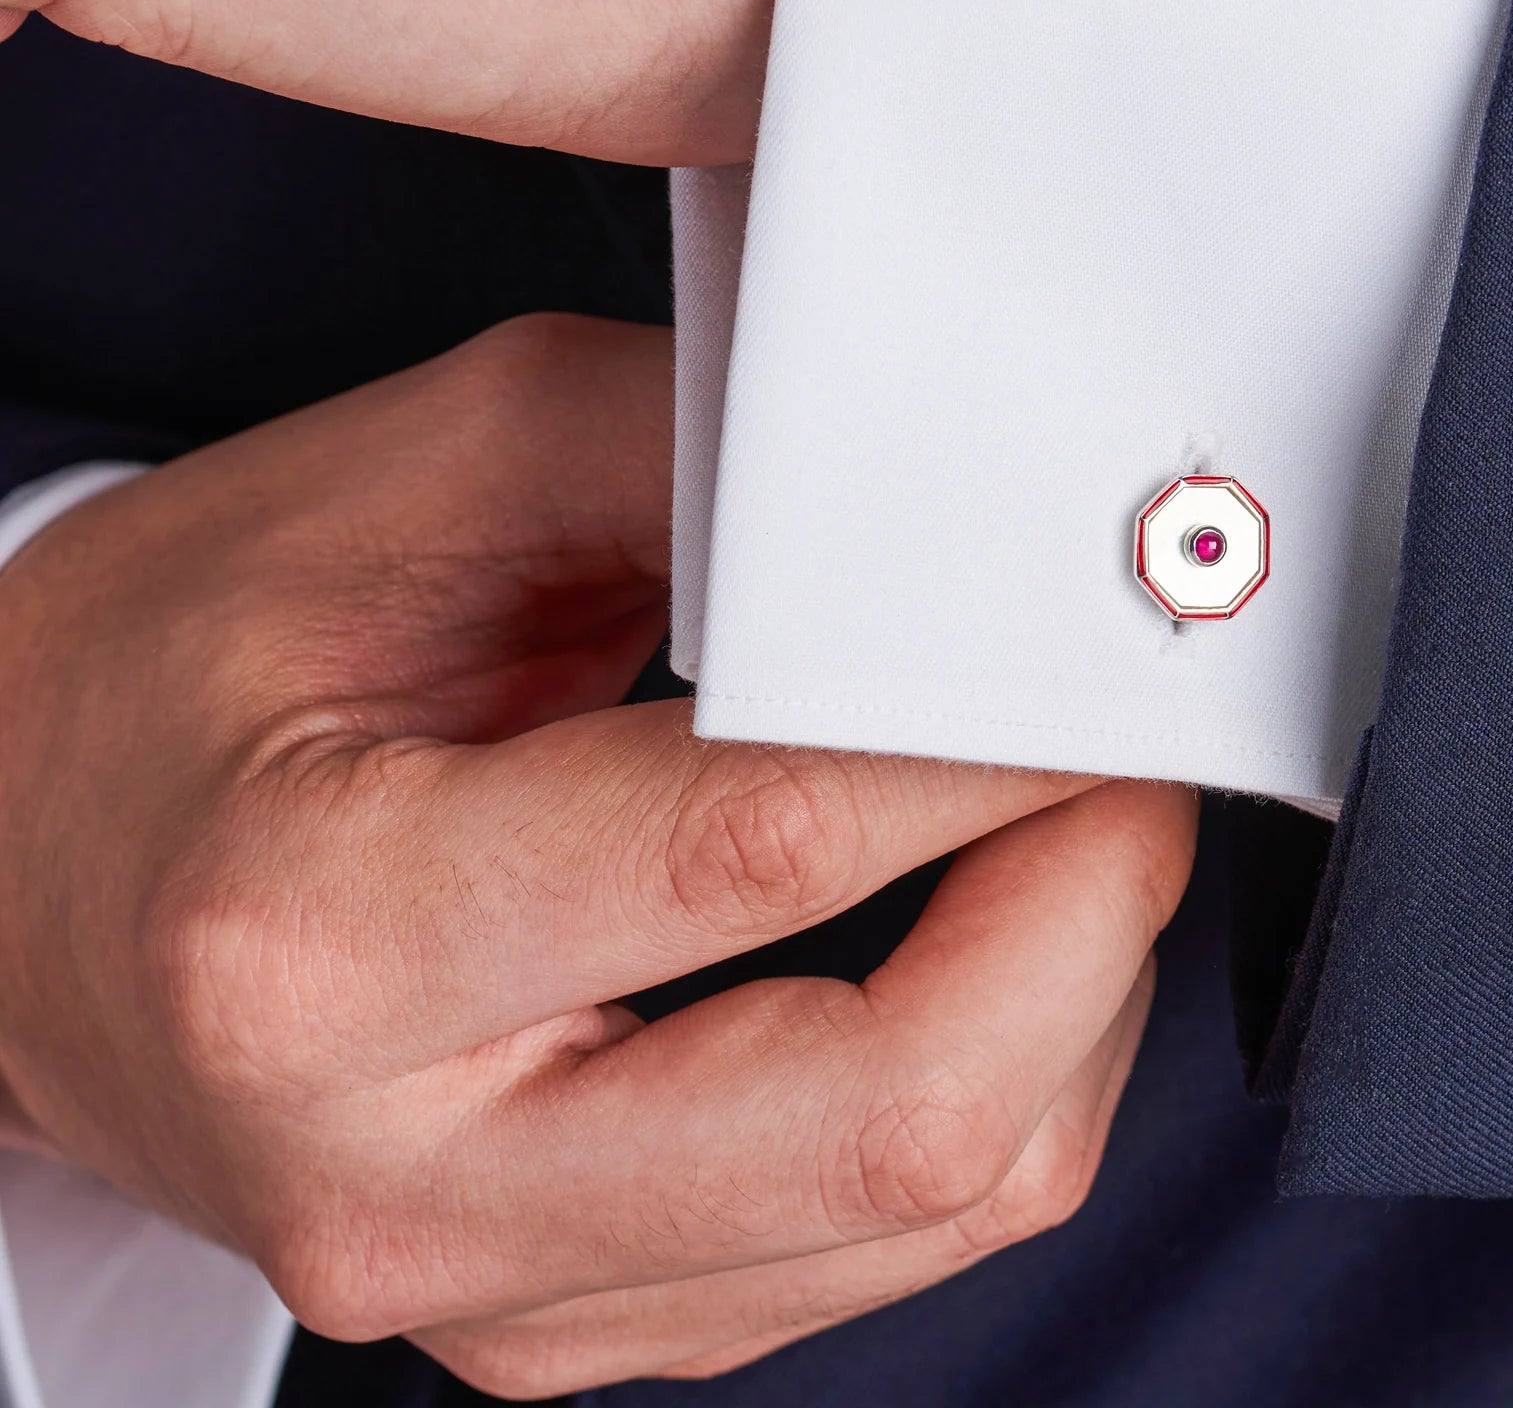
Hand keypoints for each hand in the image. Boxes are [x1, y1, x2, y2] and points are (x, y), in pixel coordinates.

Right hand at [0, 315, 1195, 1391]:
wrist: (28, 868)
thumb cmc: (198, 657)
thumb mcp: (417, 478)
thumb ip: (695, 455)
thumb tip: (947, 496)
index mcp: (323, 938)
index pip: (755, 849)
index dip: (989, 734)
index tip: (1113, 639)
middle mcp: (409, 1176)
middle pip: (899, 1118)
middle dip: (1095, 909)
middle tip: (1138, 745)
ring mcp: (500, 1294)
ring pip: (936, 1209)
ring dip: (1074, 996)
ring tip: (1075, 818)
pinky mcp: (573, 1323)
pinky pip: (889, 1243)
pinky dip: (1001, 1076)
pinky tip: (989, 932)